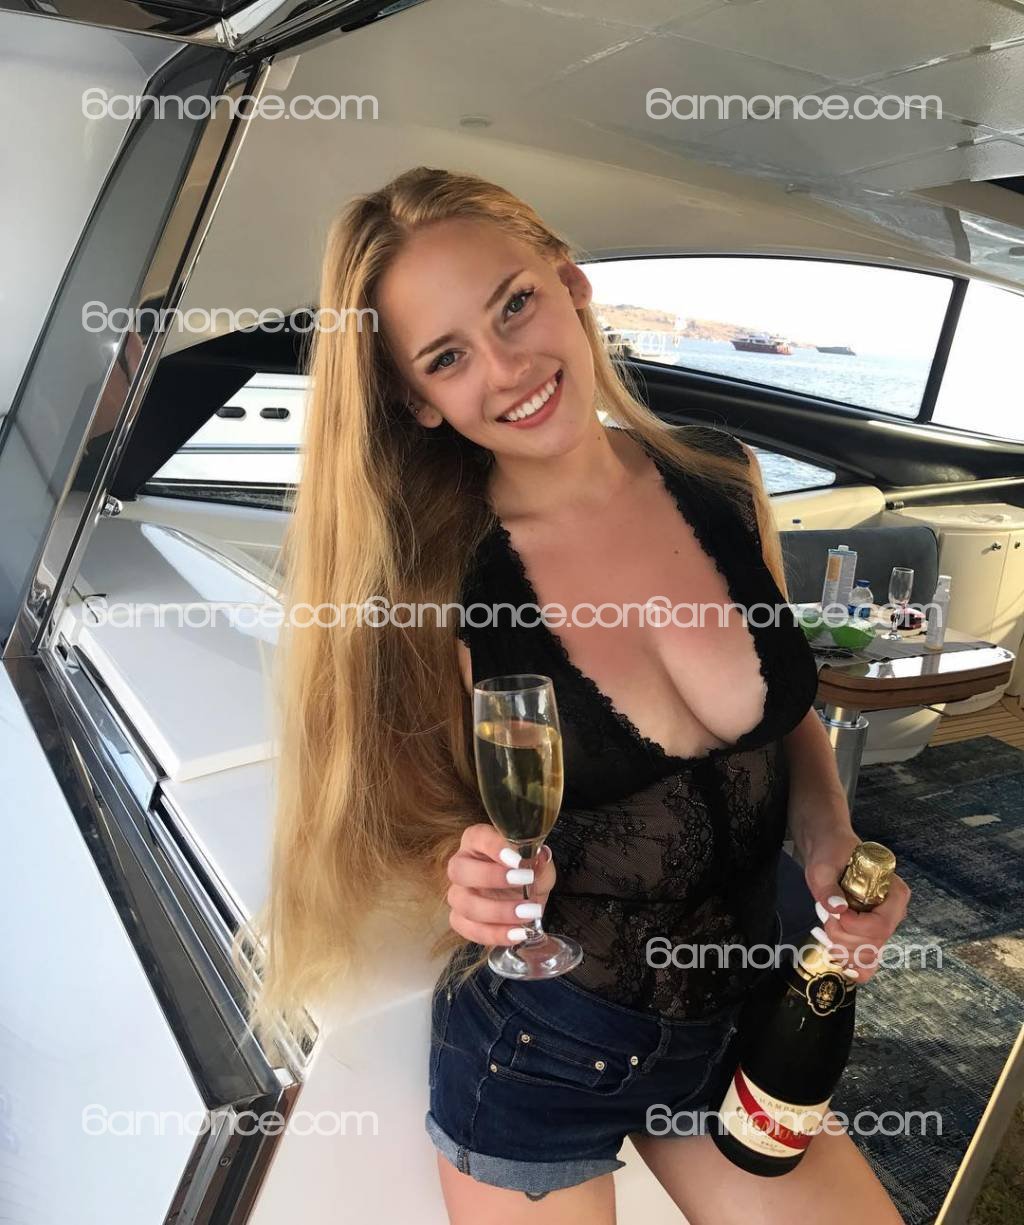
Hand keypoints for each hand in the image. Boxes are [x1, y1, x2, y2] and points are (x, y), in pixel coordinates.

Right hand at [446, 824, 555, 945]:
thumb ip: (539, 862)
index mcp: (476, 840)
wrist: (526, 893)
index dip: (495, 847)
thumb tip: (538, 860)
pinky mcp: (460, 918)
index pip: (477, 837)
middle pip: (459, 870)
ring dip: (496, 911)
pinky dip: (493, 934)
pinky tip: (517, 933)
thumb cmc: (527, 869)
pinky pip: (467, 929)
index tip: (518, 859)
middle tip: (525, 880)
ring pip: (462, 902)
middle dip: (491, 878)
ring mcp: (458, 893)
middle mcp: (461, 864)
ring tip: (528, 913)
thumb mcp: (539, 863)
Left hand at [804, 830, 911, 983]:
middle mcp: (894, 913)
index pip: (881, 925)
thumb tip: (837, 908)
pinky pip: (867, 964)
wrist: (830, 851)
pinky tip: (835, 950)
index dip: (855, 926)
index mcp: (894, 893)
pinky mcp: (871, 936)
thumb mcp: (824, 866)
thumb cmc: (831, 853)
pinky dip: (849, 963)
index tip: (835, 912)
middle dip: (842, 937)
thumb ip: (828, 887)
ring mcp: (883, 927)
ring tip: (829, 923)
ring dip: (841, 947)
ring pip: (867, 956)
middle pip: (873, 944)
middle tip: (826, 916)